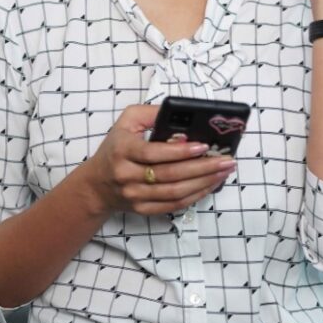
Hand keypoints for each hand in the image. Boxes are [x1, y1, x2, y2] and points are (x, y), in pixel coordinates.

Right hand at [80, 105, 235, 215]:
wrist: (97, 184)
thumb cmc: (116, 147)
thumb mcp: (127, 121)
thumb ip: (152, 113)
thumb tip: (181, 115)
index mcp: (123, 150)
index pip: (153, 153)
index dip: (180, 151)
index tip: (203, 146)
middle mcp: (127, 175)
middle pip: (169, 175)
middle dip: (202, 168)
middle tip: (226, 160)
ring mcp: (135, 196)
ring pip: (174, 193)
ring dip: (203, 183)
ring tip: (223, 172)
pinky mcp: (143, 209)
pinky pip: (173, 205)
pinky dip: (194, 196)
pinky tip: (209, 185)